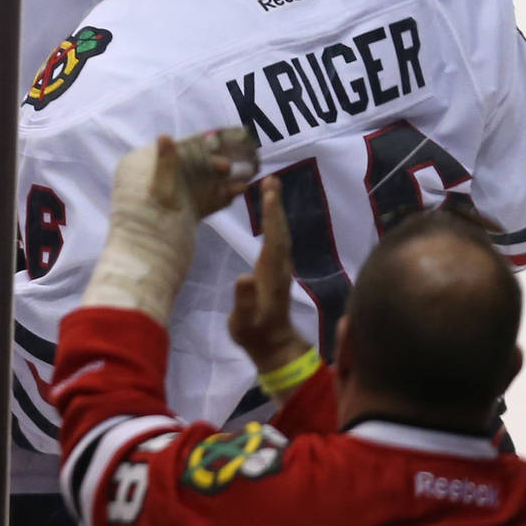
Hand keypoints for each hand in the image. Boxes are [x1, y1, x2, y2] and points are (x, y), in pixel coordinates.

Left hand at [87, 128, 258, 317]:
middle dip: (220, 162)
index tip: (237, 139)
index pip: (179, 146)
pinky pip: (201, 201)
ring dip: (225, 179)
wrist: (145, 268)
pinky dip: (219, 196)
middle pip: (192, 163)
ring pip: (200, 182)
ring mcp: (166, 197)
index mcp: (140, 164)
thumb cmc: (149, 225)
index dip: (208, 143)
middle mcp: (152, 177)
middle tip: (248, 161)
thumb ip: (168, 163)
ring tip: (249, 177)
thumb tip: (165, 136)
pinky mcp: (177, 216)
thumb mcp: (160, 190)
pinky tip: (240, 192)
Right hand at [228, 175, 310, 374]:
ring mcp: (281, 269)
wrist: (274, 346)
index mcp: (270, 274)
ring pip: (282, 234)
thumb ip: (244, 301)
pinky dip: (275, 224)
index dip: (271, 216)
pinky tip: (271, 219)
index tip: (269, 192)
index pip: (272, 239)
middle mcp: (280, 267)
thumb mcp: (244, 321)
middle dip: (276, 205)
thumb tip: (243, 278)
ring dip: (277, 212)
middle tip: (272, 180)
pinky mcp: (278, 272)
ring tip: (271, 190)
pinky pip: (278, 240)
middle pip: (280, 231)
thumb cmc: (254, 333)